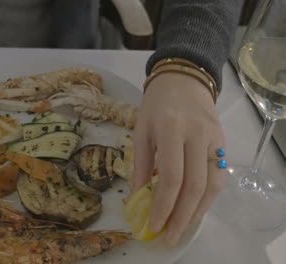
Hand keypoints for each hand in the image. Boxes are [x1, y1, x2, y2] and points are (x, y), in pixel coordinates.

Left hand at [134, 72, 225, 245]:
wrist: (184, 82)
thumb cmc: (156, 106)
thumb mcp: (141, 131)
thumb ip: (141, 164)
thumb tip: (140, 197)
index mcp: (172, 131)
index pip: (171, 177)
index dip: (163, 206)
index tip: (154, 225)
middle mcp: (197, 137)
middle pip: (194, 186)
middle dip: (182, 216)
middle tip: (170, 237)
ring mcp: (214, 140)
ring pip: (212, 185)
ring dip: (198, 211)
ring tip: (183, 228)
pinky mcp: (223, 143)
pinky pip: (219, 176)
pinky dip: (208, 197)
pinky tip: (195, 208)